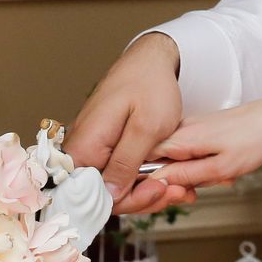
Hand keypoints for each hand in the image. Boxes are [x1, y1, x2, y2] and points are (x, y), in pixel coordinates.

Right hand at [68, 33, 196, 215]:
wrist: (150, 60)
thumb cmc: (149, 85)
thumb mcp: (146, 128)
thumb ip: (126, 163)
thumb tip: (109, 197)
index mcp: (85, 146)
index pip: (93, 195)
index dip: (128, 201)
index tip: (159, 192)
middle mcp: (81, 150)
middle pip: (104, 194)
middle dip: (144, 197)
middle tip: (178, 191)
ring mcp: (93, 149)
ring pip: (115, 185)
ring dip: (147, 189)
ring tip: (180, 186)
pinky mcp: (104, 147)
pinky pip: (119, 172)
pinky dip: (143, 177)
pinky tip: (167, 176)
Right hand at [147, 95, 261, 190]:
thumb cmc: (256, 139)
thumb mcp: (221, 167)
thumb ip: (185, 176)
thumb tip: (155, 183)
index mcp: (179, 136)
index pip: (141, 161)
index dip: (149, 185)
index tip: (171, 196)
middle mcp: (179, 131)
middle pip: (157, 167)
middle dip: (177, 186)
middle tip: (197, 194)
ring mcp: (190, 131)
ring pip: (177, 165)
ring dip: (196, 179)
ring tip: (220, 177)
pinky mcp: (201, 134)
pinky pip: (192, 159)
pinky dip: (206, 170)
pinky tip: (224, 171)